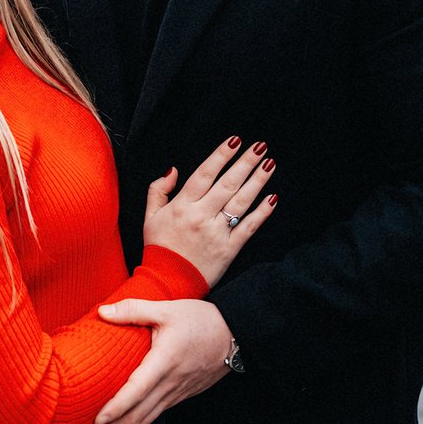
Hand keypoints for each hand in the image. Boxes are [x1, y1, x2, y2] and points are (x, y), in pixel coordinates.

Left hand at [85, 299, 232, 423]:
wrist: (236, 334)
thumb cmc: (201, 319)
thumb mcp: (166, 308)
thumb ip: (133, 310)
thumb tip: (102, 312)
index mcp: (164, 362)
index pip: (136, 391)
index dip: (115, 408)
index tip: (95, 420)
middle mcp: (170, 384)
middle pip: (137, 417)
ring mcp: (177, 393)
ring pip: (146, 420)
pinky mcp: (181, 395)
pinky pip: (155, 414)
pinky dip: (135, 422)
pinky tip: (121, 422)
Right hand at [140, 135, 277, 284]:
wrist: (167, 282)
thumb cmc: (159, 247)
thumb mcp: (150, 216)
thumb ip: (158, 190)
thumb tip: (173, 170)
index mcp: (182, 206)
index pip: (205, 174)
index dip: (221, 155)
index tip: (235, 140)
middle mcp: (201, 216)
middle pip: (227, 184)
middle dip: (245, 163)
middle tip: (260, 146)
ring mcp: (217, 233)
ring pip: (240, 202)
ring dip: (257, 181)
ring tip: (269, 164)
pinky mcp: (229, 249)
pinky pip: (248, 227)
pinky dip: (261, 213)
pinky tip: (272, 198)